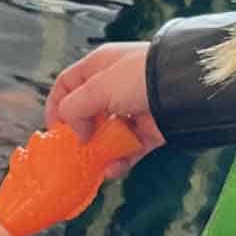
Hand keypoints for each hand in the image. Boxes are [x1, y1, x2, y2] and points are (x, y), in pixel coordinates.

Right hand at [45, 43, 163, 177]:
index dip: (57, 105)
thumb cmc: (138, 77)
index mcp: (99, 66)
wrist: (182, 89)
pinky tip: (112, 169)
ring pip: (109, 134)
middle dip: (80, 132)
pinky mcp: (149, 129)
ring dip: (100, 151)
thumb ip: (74, 108)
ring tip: (93, 165)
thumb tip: (75, 129)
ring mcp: (132, 108)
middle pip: (88, 112)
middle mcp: (114, 86)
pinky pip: (129, 148)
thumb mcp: (97, 88)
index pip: (68, 84)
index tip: (54, 129)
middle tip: (73, 149)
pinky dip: (120, 160)